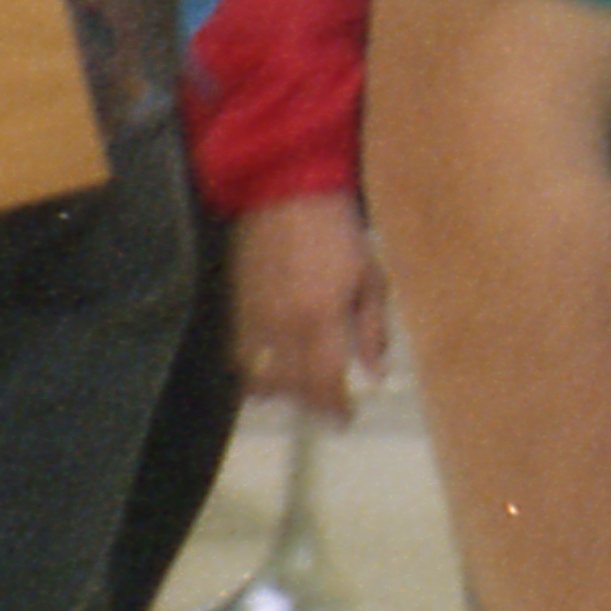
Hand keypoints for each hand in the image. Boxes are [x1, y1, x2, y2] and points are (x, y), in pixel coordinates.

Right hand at [229, 190, 392, 416]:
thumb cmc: (338, 232)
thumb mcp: (370, 277)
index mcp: (320, 318)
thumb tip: (375, 373)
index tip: (345, 419)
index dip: (333, 409)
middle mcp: (282, 326)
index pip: (323, 383)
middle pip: (290, 387)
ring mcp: (253, 318)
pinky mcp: (235, 306)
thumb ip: (372, 330)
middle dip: (309, 404)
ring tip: (298, 392)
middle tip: (326, 407)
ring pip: (258, 377)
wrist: (285, 191)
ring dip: (279, 393)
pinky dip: (253, 371)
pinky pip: (238, 355)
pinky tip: (269, 369)